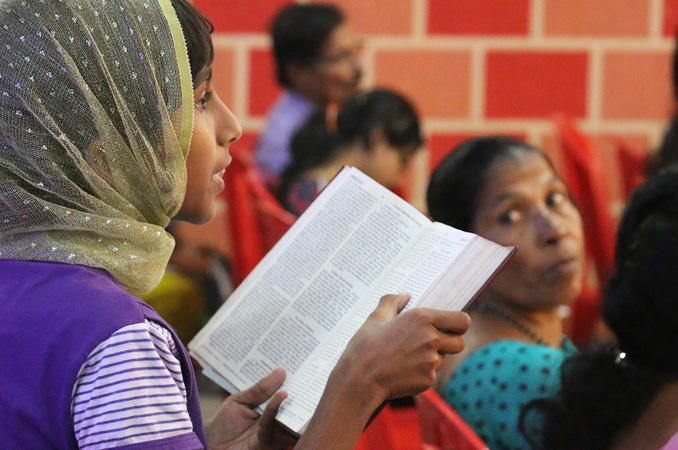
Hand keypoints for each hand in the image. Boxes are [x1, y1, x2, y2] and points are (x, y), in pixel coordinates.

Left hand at [204, 367, 296, 449]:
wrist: (211, 447)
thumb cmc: (223, 425)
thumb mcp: (239, 401)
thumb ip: (259, 390)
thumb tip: (281, 371)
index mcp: (269, 409)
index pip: (283, 393)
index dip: (292, 380)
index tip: (300, 363)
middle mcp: (274, 420)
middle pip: (291, 404)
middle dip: (299, 389)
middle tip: (305, 371)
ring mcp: (273, 432)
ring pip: (288, 415)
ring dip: (293, 399)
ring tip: (296, 380)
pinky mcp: (268, 443)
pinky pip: (274, 424)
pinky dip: (277, 408)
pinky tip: (282, 395)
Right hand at [336, 292, 470, 401]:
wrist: (358, 380)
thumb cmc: (364, 347)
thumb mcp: (375, 318)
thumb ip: (392, 302)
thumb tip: (404, 294)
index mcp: (422, 318)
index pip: (462, 321)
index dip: (459, 325)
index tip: (451, 327)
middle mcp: (431, 338)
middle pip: (459, 343)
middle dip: (449, 344)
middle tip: (430, 344)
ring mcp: (431, 361)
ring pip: (443, 360)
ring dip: (432, 359)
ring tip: (407, 358)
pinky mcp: (428, 380)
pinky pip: (431, 375)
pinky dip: (421, 374)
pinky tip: (402, 371)